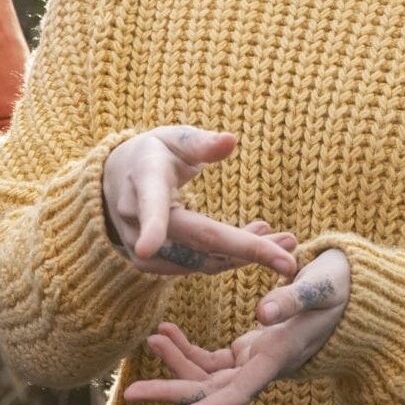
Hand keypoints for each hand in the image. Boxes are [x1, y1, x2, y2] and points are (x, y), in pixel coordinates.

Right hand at [100, 126, 298, 278]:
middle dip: (244, 252)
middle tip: (288, 261)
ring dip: (246, 256)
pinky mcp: (152, 264)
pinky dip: (230, 259)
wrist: (116, 181)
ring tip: (285, 242)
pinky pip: (197, 266)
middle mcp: (137, 218)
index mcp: (144, 180)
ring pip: (201, 261)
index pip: (150, 204)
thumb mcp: (173, 138)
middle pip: (195, 241)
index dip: (151, 226)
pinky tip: (259, 243)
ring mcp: (141, 247)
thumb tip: (231, 141)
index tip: (148, 247)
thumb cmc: (153, 154)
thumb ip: (201, 143)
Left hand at [122, 248, 349, 404]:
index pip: (234, 396)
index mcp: (276, 358)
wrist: (353, 292)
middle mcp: (263, 367)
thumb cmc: (341, 288)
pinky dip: (187, 348)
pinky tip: (167, 332)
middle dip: (171, 392)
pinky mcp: (250, 350)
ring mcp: (255, 360)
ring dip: (176, 362)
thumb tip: (261, 314)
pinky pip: (212, 360)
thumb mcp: (320, 287)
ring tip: (152, 337)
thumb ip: (293, 299)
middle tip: (130, 392)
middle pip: (210, 392)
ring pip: (207, 375)